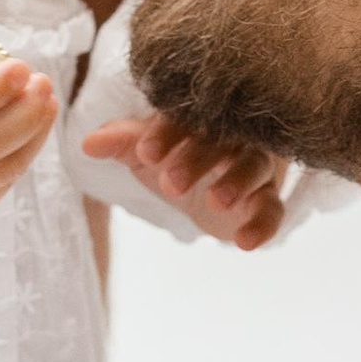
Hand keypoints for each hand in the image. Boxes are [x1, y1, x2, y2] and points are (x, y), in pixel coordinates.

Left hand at [82, 110, 289, 250]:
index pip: (184, 118)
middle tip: (171, 184)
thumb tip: (87, 144)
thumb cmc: (173, 160)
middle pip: (222, 140)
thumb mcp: (142, 152)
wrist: (204, 194)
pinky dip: (263, 224)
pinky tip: (245, 243)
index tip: (145, 155)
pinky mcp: (266, 199)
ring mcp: (252, 167)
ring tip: (214, 202)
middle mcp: (231, 137)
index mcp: (198, 119)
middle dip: (197, 159)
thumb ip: (119, 143)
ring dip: (236, 182)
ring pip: (253, 167)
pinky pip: (272, 208)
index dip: (166, 134)